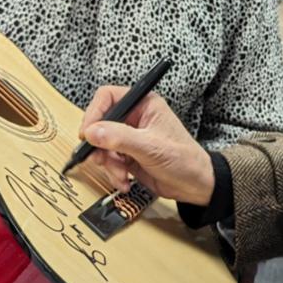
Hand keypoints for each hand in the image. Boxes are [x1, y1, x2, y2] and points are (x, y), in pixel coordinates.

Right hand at [79, 86, 214, 205]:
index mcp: (143, 104)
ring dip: (107, 163)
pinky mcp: (127, 155)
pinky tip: (124, 181)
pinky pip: (108, 162)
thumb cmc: (183, 159)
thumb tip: (92, 131)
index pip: (107, 97)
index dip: (94, 113)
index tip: (87, 133)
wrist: (195, 185)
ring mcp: (129, 137)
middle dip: (99, 145)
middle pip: (100, 123)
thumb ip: (120, 138)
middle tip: (100, 158)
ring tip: (120, 174)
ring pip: (101, 145)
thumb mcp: (150, 147)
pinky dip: (113, 173)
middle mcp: (134, 118)